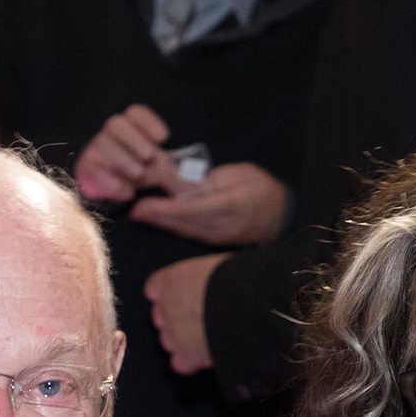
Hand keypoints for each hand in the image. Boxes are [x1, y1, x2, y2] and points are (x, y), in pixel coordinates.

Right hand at [74, 104, 175, 202]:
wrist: (111, 196)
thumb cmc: (138, 176)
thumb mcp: (155, 168)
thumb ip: (162, 162)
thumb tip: (165, 162)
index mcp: (129, 129)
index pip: (135, 114)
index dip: (148, 122)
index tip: (163, 138)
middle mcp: (110, 135)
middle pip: (115, 124)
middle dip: (134, 139)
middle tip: (150, 156)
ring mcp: (95, 151)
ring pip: (102, 145)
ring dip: (124, 160)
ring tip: (140, 174)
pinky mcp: (86, 170)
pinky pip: (95, 171)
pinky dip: (113, 183)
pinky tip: (128, 192)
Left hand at [129, 163, 288, 246]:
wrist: (281, 217)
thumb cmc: (263, 190)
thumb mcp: (241, 175)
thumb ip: (213, 180)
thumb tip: (185, 184)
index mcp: (230, 206)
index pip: (191, 210)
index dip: (165, 209)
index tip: (144, 205)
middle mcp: (221, 227)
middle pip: (182, 223)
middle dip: (156, 217)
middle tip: (134, 211)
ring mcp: (217, 237)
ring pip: (184, 231)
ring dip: (161, 223)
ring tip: (140, 214)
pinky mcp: (215, 241)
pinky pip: (190, 234)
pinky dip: (173, 227)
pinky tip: (159, 221)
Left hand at [145, 253, 229, 375]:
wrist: (246, 304)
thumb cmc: (236, 280)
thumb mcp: (215, 265)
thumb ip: (203, 276)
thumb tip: (212, 278)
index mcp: (170, 280)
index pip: (155, 289)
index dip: (171, 294)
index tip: (183, 296)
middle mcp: (166, 307)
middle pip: (162, 316)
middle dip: (178, 319)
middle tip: (201, 316)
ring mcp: (173, 333)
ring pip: (169, 340)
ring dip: (185, 340)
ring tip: (210, 335)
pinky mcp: (186, 355)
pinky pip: (180, 363)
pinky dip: (192, 362)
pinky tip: (207, 354)